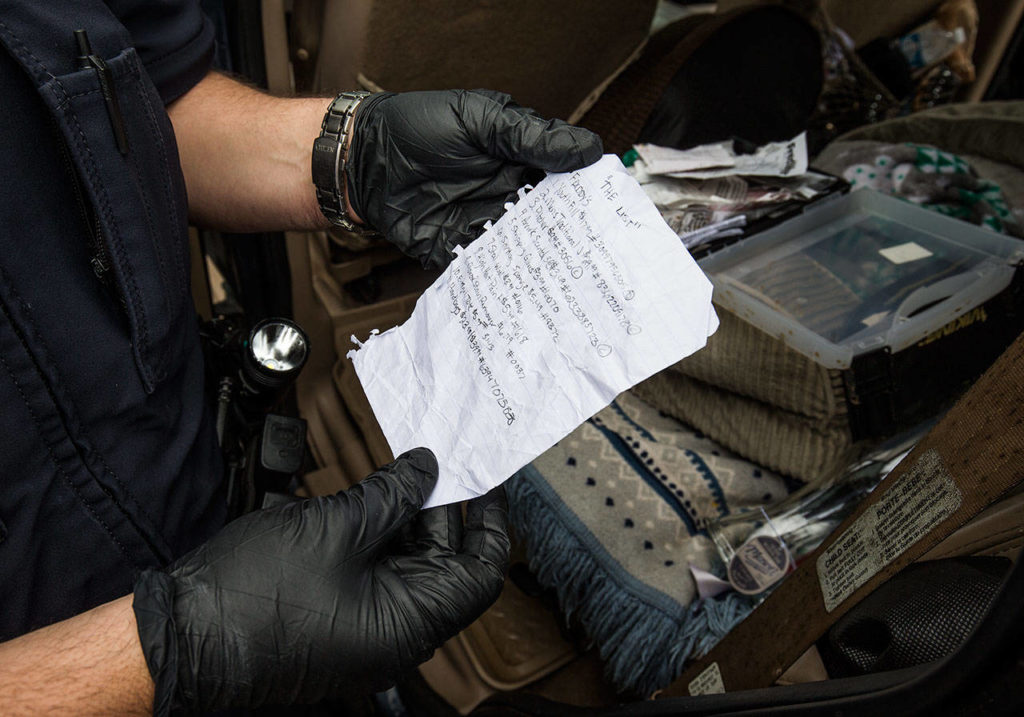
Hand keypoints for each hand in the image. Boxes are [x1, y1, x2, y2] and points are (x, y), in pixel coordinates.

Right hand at [132, 448, 508, 713]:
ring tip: (394, 470)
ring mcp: (363, 627)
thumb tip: (426, 470)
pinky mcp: (335, 616)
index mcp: (409, 624)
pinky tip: (364, 496)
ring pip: (403, 562)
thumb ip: (391, 496)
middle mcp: (393, 634)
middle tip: (433, 457)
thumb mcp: (336, 528)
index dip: (489, 520)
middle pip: (440, 561)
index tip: (485, 479)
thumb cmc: (251, 596)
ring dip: (401, 515)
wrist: (178, 635)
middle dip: (438, 506)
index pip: (479, 573)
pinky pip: (371, 570)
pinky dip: (373, 533)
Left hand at [345, 90, 602, 267]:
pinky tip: (526, 291)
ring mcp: (484, 222)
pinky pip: (488, 266)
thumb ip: (530, 137)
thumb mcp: (479, 121)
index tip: (609, 212)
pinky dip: (504, 279)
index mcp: (518, 159)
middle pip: (547, 220)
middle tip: (596, 254)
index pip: (562, 181)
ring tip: (569, 279)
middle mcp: (506, 194)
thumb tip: (588, 149)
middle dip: (569, 237)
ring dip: (542, 262)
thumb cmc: (418, 129)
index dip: (585, 197)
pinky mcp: (460, 248)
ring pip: (522, 247)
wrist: (364, 160)